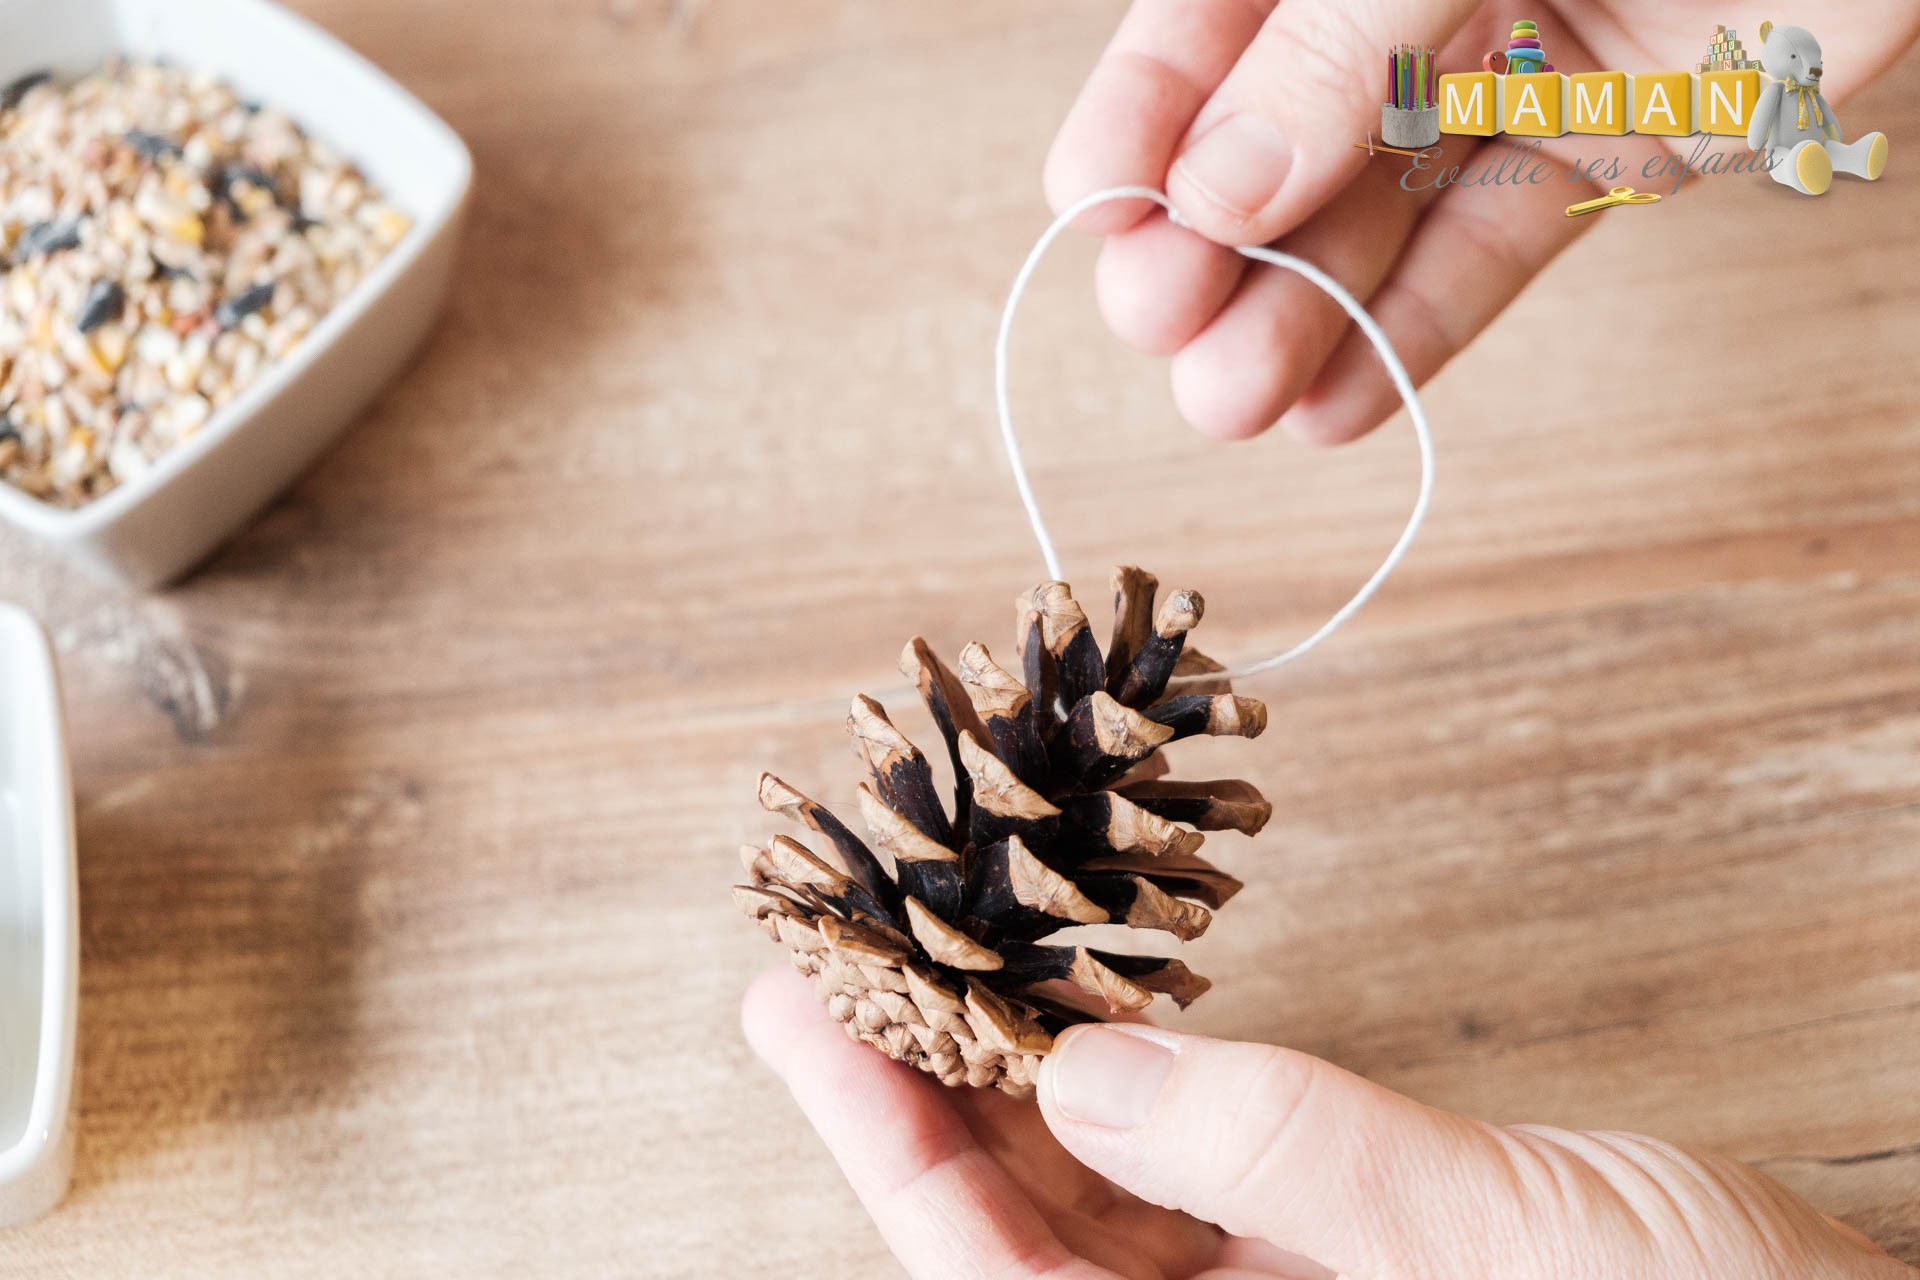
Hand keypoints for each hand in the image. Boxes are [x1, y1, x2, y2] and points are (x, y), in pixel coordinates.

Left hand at [744, 967, 1909, 1278]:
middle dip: (916, 1090)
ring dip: (1007, 1076)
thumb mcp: (1519, 1240)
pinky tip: (1082, 1003)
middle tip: (833, 949)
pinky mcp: (1332, 1260)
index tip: (800, 1013)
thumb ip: (1298, 1164)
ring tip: (932, 951)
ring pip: (1089, 1200)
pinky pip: (1187, 1172)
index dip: (885, 1147)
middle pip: (1016, 1238)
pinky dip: (1127, 1081)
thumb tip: (1087, 1079)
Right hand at [1044, 1, 1919, 443]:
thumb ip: (1340, 46)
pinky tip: (1336, 406)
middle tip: (1158, 321)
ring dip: (1298, 312)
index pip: (1214, 14)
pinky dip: (1418, 331)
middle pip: (1281, 131)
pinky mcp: (1609, 146)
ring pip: (1377, 207)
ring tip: (1229, 399)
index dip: (1147, 112)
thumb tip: (1216, 183)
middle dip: (1211, 237)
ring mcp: (1510, 68)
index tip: (1089, 208)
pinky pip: (1493, 247)